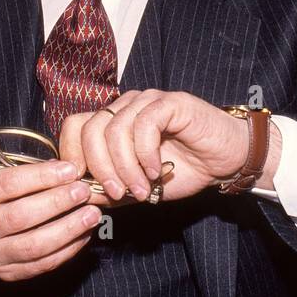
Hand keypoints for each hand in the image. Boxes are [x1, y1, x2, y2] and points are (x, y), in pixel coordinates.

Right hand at [0, 159, 100, 281]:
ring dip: (68, 229)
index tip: (70, 170)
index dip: (42, 177)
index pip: (7, 184)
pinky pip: (42, 264)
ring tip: (92, 214)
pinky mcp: (8, 273)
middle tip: (83, 191)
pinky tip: (84, 234)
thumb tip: (68, 171)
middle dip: (57, 202)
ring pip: (34, 245)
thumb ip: (29, 175)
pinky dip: (68, 249)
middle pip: (20, 216)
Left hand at [57, 90, 261, 205]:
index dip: (71, 154)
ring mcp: (146, 101)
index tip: (81, 185)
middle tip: (117, 193)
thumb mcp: (138, 188)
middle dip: (99, 167)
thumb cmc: (184, 171)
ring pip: (115, 129)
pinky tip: (157, 170)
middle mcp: (125, 106)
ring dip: (126, 166)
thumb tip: (80, 196)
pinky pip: (145, 124)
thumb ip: (110, 190)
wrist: (225, 161)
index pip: (74, 126)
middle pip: (90, 128)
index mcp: (112, 122)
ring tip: (141, 189)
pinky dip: (146, 154)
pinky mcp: (169, 102)